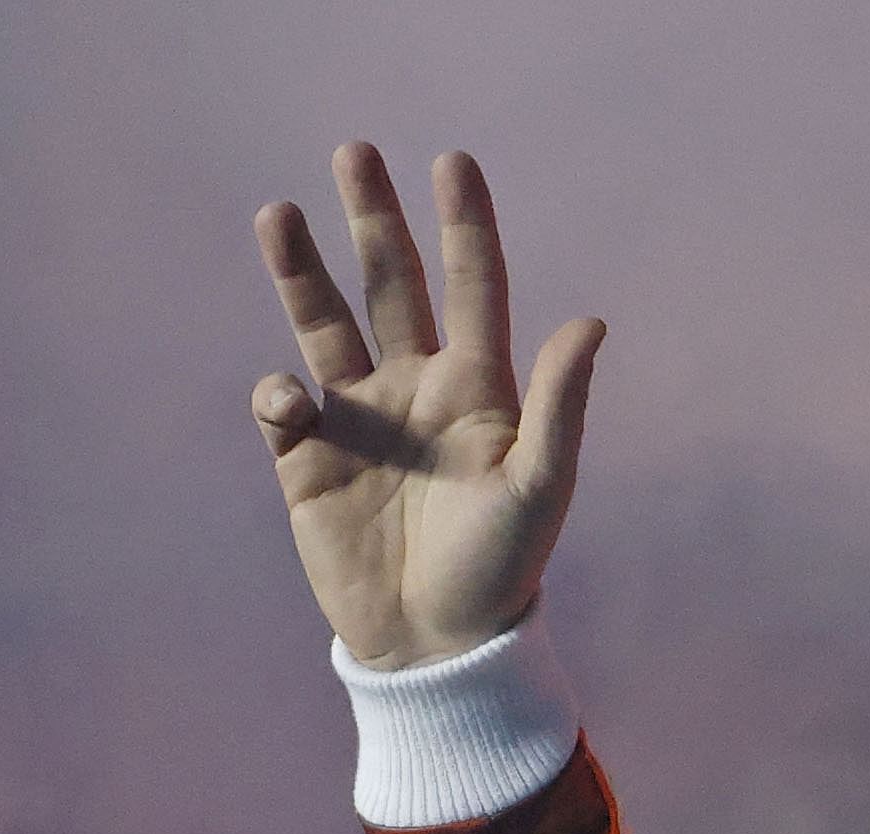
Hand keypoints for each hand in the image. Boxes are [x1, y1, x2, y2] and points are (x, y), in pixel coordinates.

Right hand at [250, 144, 602, 670]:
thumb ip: (560, 405)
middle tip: (354, 151)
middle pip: (391, 285)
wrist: (436, 647)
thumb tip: (591, 323)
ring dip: (302, 271)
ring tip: (278, 213)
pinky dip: (280, 394)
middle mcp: (416, 390)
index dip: (464, 227)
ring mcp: (359, 419)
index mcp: (480, 390)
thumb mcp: (540, 486)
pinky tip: (292, 404)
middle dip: (374, 220)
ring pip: (324, 324)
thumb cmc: (502, 570)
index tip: (452, 162)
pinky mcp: (307, 459)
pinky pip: (284, 405)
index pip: (473, 289)